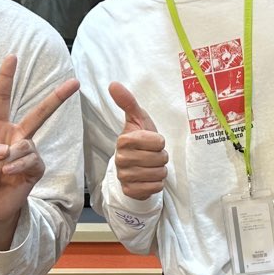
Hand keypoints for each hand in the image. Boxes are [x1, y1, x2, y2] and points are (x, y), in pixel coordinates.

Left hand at [0, 55, 78, 250]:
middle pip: (39, 113)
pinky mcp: (35, 170)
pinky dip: (17, 167)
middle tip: (75, 82)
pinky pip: (31, 161)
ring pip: (26, 145)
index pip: (2, 100)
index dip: (6, 78)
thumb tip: (8, 149)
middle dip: (57, 98)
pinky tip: (7, 175)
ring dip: (7, 160)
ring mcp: (27, 153)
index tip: (12, 57)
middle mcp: (16, 137)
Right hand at [108, 82, 167, 199]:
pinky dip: (156, 183)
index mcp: (123, 140)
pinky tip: (148, 178)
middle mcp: (121, 159)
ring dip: (159, 170)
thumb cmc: (140, 140)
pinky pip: (155, 187)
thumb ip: (127, 101)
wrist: (133, 167)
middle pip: (160, 158)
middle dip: (160, 157)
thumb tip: (113, 84)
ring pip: (159, 173)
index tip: (151, 142)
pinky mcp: (130, 191)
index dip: (159, 142)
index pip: (158, 142)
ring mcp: (125, 176)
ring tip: (150, 166)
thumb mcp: (137, 119)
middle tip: (151, 155)